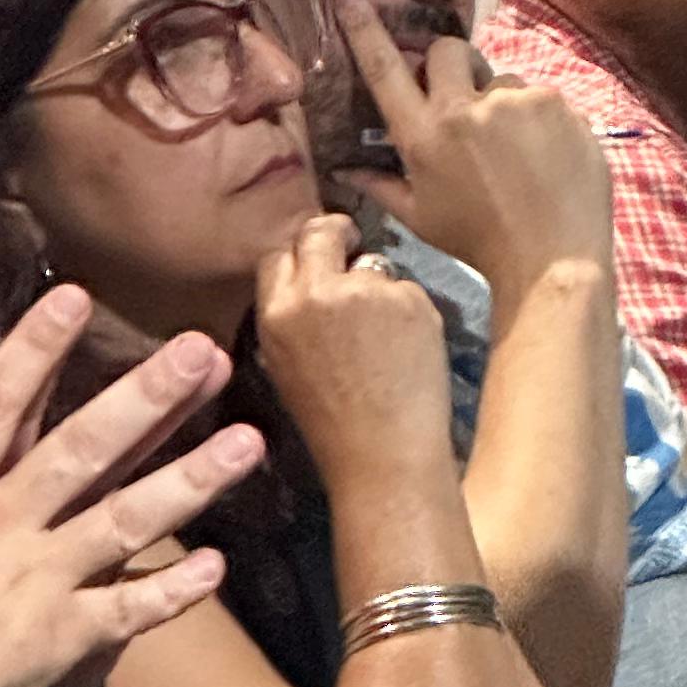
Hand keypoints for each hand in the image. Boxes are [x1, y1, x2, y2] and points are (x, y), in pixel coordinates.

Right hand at [0, 290, 257, 686]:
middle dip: (148, 398)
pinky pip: (133, 609)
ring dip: (194, 479)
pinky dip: (175, 588)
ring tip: (250, 442)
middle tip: (204, 354)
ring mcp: (36, 581)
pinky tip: (217, 566)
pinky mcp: (63, 640)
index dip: (32, 349)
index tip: (75, 299)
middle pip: (84, 447)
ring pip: (130, 516)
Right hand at [253, 213, 453, 489]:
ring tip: (385, 338)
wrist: (383, 454)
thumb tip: (311, 281)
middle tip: (351, 239)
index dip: (299, 253)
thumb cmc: (334, 422)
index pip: (278, 254)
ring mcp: (365, 292)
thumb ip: (292, 316)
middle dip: (335, 231)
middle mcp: (316, 294)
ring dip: (379, 287)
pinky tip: (409, 347)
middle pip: (320, 232)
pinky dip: (410, 311)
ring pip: (372, 264)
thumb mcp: (286, 365)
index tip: (317, 255)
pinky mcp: (409, 298)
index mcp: (276, 314)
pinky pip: (407, 288)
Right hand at [333, 0, 614, 303]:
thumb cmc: (478, 242)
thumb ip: (379, 185)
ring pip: (499, 76)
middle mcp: (465, 109)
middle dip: (448, 65)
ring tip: (512, 148)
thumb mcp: (420, 218)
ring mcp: (515, 102)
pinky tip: (542, 154)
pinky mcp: (557, 103)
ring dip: (498, 101)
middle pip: (446, 50)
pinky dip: (536, 117)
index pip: (385, 68)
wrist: (553, 258)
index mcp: (423, 135)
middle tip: (461, 99)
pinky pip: (538, 95)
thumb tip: (341, 167)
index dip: (364, 28)